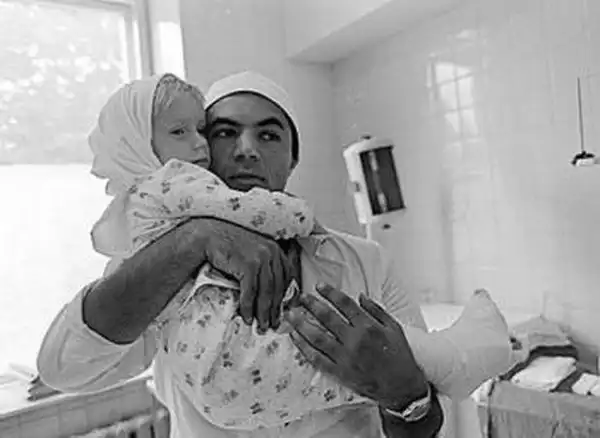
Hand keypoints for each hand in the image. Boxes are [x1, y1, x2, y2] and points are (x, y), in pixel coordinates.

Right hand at [192, 218, 294, 331]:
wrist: (210, 236)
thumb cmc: (230, 246)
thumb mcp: (253, 253)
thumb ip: (264, 267)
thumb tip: (270, 294)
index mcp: (275, 250)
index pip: (286, 278)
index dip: (284, 297)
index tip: (280, 312)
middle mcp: (272, 252)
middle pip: (277, 288)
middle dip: (274, 310)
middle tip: (272, 325)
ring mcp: (261, 258)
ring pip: (265, 292)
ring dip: (262, 313)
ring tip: (260, 326)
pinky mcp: (249, 265)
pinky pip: (250, 291)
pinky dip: (248, 307)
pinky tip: (247, 316)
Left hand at [285, 284, 427, 409]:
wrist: (402, 387)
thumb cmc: (400, 357)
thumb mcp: (394, 328)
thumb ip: (376, 310)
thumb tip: (360, 296)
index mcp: (368, 327)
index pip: (344, 304)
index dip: (330, 293)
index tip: (319, 286)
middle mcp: (354, 340)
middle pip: (327, 318)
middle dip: (311, 305)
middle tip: (301, 298)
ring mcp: (345, 357)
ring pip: (317, 337)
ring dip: (302, 324)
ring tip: (291, 315)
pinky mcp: (339, 372)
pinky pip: (317, 358)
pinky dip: (304, 348)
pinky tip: (296, 338)